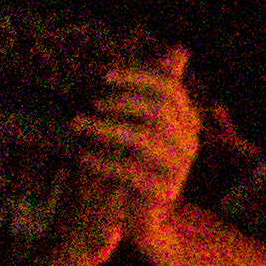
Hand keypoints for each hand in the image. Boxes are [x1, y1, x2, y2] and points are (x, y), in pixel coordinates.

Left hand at [74, 44, 202, 248]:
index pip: (169, 88)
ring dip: (104, 128)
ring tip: (77, 124)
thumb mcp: (143, 122)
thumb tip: (179, 48)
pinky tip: (82, 156)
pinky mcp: (162, 193)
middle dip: (122, 100)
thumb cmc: (136, 163)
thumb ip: (158, 89)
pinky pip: (130, 171)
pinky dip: (102, 160)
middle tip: (91, 102)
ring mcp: (178, 169)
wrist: (140, 217)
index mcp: (186, 121)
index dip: (137, 78)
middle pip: (159, 109)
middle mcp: (188, 143)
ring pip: (143, 138)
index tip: (103, 76)